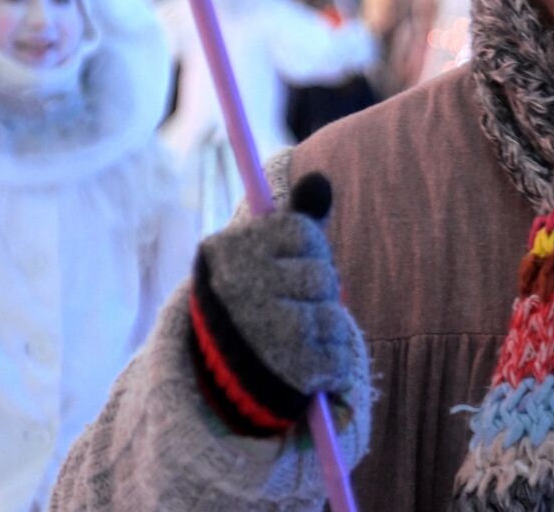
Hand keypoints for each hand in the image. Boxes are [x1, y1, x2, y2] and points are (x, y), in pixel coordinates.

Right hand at [188, 173, 358, 435]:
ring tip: (302, 331)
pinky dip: (334, 362)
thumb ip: (296, 216)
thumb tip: (319, 180)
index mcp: (230, 250)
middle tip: (296, 300)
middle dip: (320, 287)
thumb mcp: (263, 250)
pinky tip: (310, 360)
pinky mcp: (285, 371)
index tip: (295, 260)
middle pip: (322, 275)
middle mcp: (240, 289)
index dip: (311, 247)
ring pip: (332, 317)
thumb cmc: (252, 295)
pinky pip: (337, 358)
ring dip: (329, 325)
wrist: (216, 373)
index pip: (304, 233)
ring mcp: (261, 331)